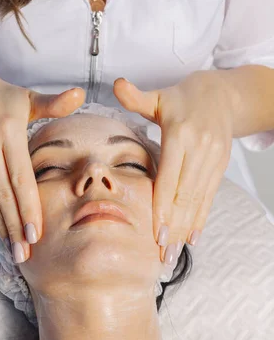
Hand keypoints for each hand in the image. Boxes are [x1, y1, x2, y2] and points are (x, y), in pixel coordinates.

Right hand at [0, 67, 84, 261]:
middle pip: (2, 191)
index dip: (28, 207)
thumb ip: (54, 103)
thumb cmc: (4, 98)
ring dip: (2, 225)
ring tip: (14, 251)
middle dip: (15, 225)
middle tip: (24, 254)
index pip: (20, 176)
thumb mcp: (28, 96)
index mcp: (7, 127)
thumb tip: (80, 94)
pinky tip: (2, 230)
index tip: (36, 234)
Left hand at [113, 72, 233, 262]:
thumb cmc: (183, 98)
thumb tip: (116, 85)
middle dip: (173, 226)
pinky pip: (210, 196)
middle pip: (185, 194)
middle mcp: (200, 148)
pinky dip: (201, 217)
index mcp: (180, 133)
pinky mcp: (221, 166)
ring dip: (185, 228)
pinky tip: (192, 236)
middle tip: (162, 254)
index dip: (162, 206)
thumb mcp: (159, 96)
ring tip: (173, 252)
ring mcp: (213, 159)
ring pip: (198, 199)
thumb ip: (136, 97)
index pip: (169, 177)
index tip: (154, 232)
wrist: (224, 95)